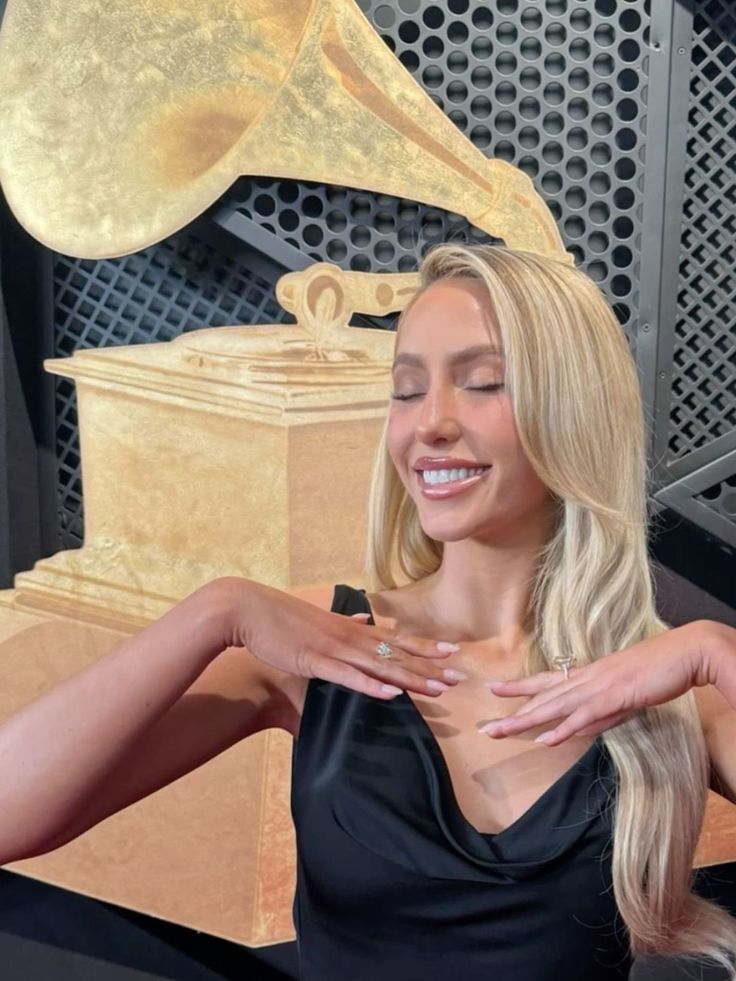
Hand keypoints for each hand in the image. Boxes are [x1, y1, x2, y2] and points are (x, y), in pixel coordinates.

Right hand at [213, 576, 462, 700]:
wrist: (245, 609)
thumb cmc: (279, 617)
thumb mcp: (318, 618)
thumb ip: (345, 621)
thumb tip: (366, 617)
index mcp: (349, 628)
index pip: (395, 639)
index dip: (425, 646)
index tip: (452, 651)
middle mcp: (348, 636)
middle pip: (396, 654)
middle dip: (428, 667)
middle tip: (458, 677)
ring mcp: (332, 649)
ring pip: (380, 666)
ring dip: (410, 679)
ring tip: (438, 689)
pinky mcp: (314, 661)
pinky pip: (348, 677)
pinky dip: (371, 686)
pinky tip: (392, 694)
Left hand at [479, 621, 715, 745]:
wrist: (684, 653)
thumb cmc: (658, 669)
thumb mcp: (624, 693)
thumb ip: (601, 713)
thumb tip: (579, 729)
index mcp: (589, 673)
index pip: (547, 680)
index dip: (520, 685)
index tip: (495, 689)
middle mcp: (587, 677)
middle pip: (542, 697)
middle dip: (512, 713)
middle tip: (484, 728)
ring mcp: (599, 686)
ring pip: (554, 707)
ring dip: (525, 721)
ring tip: (500, 733)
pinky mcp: (615, 696)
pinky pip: (584, 716)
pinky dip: (563, 729)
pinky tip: (544, 739)